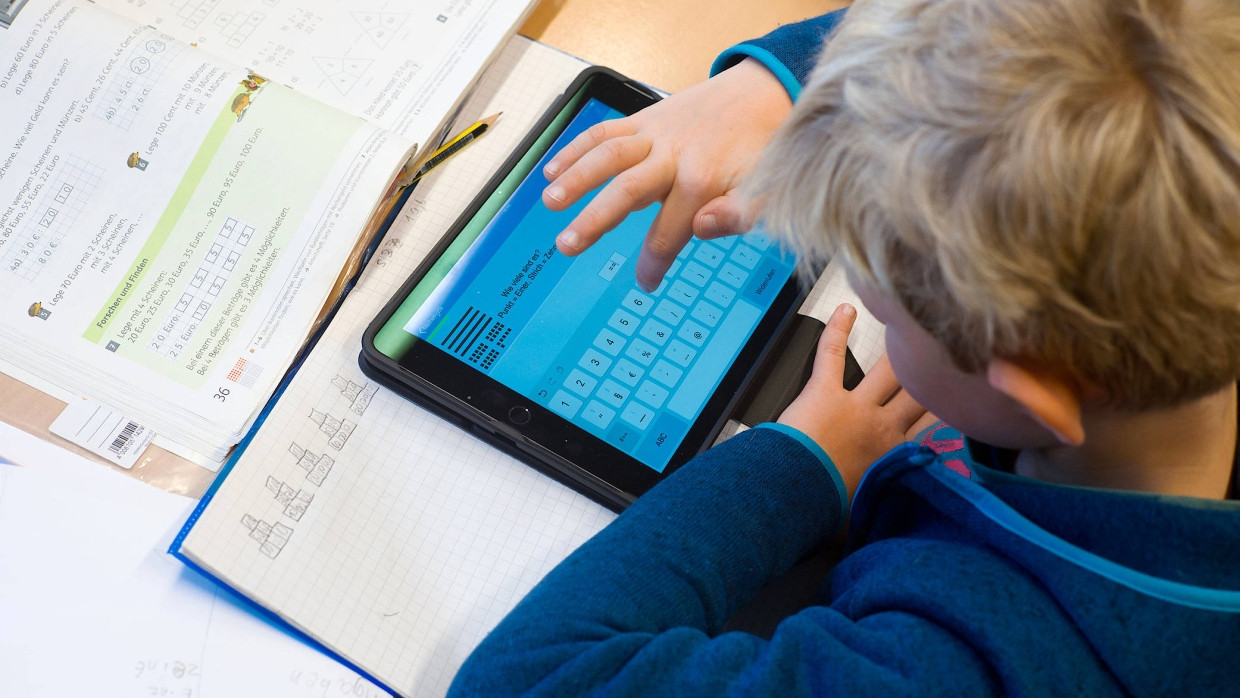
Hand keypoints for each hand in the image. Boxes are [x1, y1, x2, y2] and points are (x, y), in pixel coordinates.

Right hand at [543, 58, 791, 290]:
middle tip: (567, 245)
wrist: (765, 92)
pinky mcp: (645, 118)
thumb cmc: (761, 149)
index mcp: (701, 180)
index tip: (644, 282)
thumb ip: (736, 216)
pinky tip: (553, 169)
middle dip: (594, 220)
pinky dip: (576, 148)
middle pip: (626, 190)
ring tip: (550, 202)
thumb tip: (701, 228)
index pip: (668, 232)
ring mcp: (656, 133)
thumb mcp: (765, 191)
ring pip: (608, 155)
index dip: (654, 262)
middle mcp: (672, 155)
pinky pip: (605, 131)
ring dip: (575, 177)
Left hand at [779, 304, 937, 499]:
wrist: (796, 497)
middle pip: (921, 391)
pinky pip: (832, 353)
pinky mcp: (823, 391)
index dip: (953, 412)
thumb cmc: (828, 509)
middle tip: (949, 355)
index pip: (935, 428)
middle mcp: (883, 424)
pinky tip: (847, 309)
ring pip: (888, 369)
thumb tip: (915, 512)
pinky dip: (837, 329)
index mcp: (897, 454)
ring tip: (913, 329)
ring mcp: (855, 404)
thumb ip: (897, 502)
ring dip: (899, 351)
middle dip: (936, 374)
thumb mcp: (874, 511)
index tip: (969, 402)